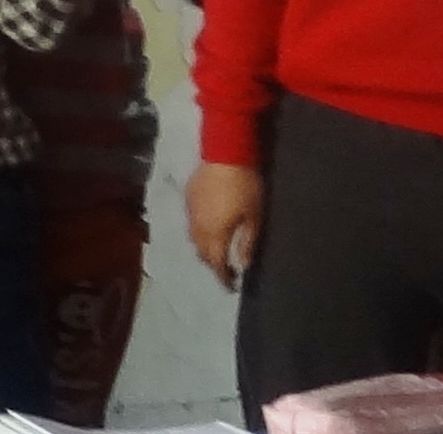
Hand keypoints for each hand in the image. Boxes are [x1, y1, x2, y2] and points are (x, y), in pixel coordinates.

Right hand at [187, 160, 262, 290]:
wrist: (224, 155)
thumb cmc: (245, 187)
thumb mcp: (254, 216)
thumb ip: (247, 242)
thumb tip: (242, 264)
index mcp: (215, 234)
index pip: (216, 263)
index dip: (223, 277)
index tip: (231, 287)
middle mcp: (198, 227)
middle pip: (201, 253)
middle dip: (212, 264)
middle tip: (225, 268)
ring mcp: (190, 213)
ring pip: (194, 239)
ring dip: (205, 248)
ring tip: (217, 249)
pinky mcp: (188, 199)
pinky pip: (192, 223)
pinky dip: (200, 232)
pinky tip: (210, 225)